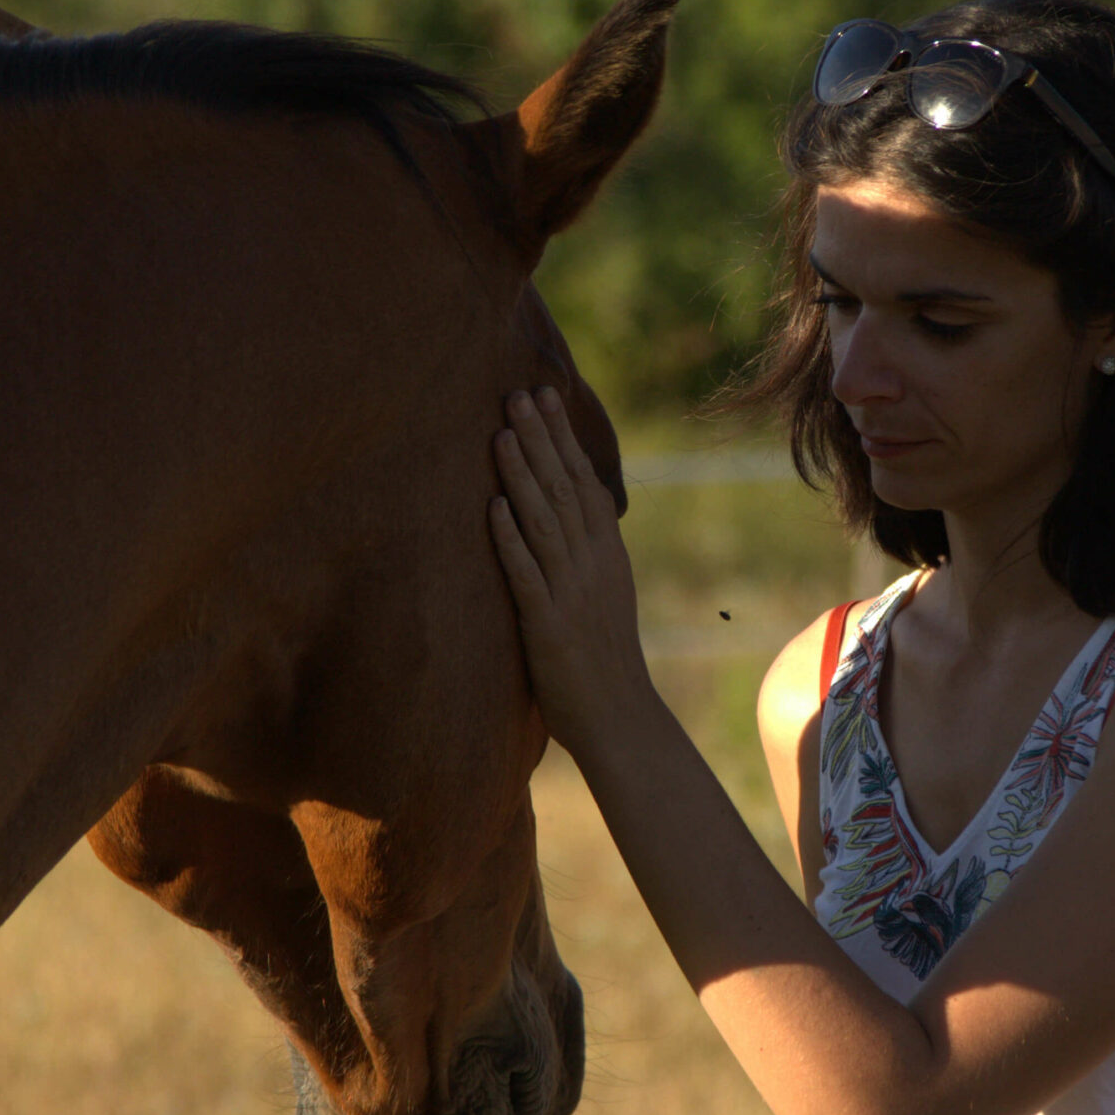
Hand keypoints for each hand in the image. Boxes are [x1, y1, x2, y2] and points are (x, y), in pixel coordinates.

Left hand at [489, 387, 655, 752]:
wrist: (621, 720)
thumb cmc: (603, 663)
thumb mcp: (603, 597)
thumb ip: (585, 557)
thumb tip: (568, 519)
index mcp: (607, 557)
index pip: (584, 483)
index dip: (563, 439)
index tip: (546, 397)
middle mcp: (593, 566)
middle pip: (565, 490)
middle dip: (542, 439)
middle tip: (519, 393)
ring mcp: (572, 593)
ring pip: (546, 522)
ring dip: (522, 476)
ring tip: (502, 433)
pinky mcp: (548, 625)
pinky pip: (527, 575)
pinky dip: (511, 539)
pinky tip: (494, 508)